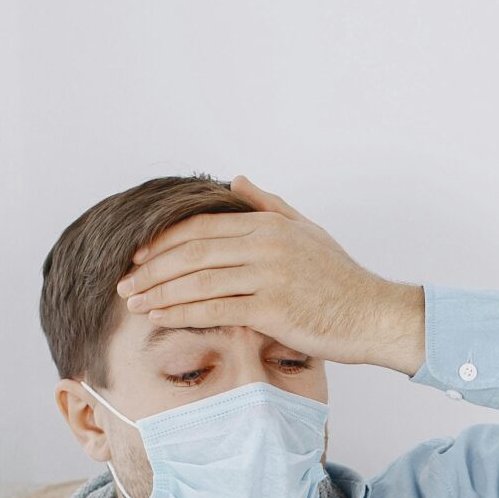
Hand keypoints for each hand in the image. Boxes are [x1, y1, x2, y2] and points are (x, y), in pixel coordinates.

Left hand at [114, 172, 425, 371]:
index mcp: (268, 224)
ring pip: (198, 281)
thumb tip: (236, 180)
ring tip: (133, 303)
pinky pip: (216, 310)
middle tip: (124, 282)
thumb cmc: (342, 279)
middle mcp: (265, 244)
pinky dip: (182, 313)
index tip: (139, 256)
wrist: (374, 315)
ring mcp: (269, 276)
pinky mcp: (273, 308)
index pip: (201, 227)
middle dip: (152, 268)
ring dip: (160, 292)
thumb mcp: (307, 230)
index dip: (163, 241)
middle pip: (192, 252)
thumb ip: (269, 204)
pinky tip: (161, 317)